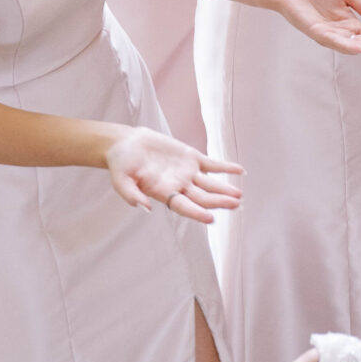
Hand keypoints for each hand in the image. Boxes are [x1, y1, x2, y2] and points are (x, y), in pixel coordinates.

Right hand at [106, 127, 244, 222]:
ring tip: (239, 195)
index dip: (197, 213)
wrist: (126, 144)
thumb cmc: (121, 164)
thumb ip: (131, 194)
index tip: (211, 218)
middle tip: (236, 205)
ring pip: (210, 184)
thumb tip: (144, 208)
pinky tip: (240, 171)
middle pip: (203, 198)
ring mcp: (187, 172)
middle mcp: (178, 186)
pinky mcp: (191, 157)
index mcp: (163, 193)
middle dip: (219, 202)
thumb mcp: (120, 180)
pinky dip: (226, 167)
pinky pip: (212, 164)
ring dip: (225, 189)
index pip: (184, 207)